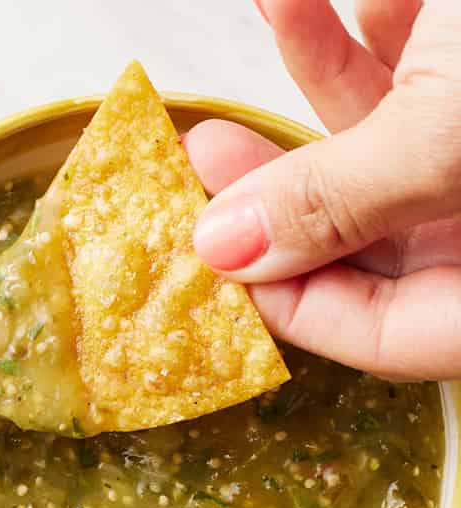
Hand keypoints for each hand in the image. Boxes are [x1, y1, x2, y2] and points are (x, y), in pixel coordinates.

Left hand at [186, 0, 460, 377]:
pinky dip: (364, 31)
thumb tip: (228, 252)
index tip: (212, 258)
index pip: (390, 337)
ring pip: (385, 149)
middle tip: (207, 156)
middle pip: (373, 247)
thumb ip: (337, 198)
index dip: (293, 307)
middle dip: (285, 192)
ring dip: (319, 84)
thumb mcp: (448, 130)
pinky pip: (417, 74)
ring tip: (276, 13)